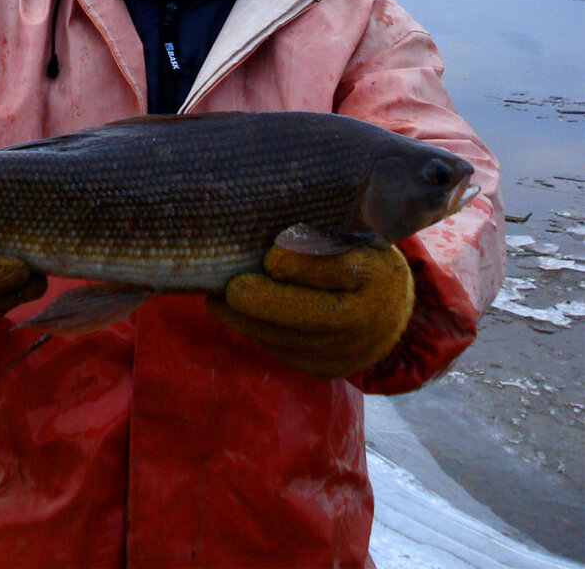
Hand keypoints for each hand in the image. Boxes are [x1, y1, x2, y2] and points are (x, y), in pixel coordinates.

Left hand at [207, 243, 413, 377]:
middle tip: (229, 288)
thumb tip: (271, 246)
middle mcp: (367, 320)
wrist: (391, 315)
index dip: (299, 264)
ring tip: (216, 301)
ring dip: (247, 321)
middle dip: (264, 302)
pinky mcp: (327, 369)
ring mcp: (347, 352)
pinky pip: (285, 352)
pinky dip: (257, 333)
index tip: (269, 255)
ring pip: (290, 340)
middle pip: (312, 315)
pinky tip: (235, 316)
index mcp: (376, 276)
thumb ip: (319, 239)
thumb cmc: (361, 261)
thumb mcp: (350, 238)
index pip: (339, 270)